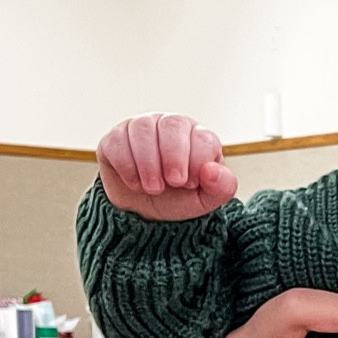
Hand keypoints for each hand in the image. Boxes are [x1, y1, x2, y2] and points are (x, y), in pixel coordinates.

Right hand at [97, 113, 238, 220]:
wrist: (145, 212)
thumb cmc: (179, 199)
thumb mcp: (205, 199)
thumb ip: (221, 187)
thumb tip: (212, 171)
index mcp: (197, 137)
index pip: (202, 137)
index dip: (197, 160)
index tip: (190, 183)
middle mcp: (170, 126)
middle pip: (172, 125)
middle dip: (173, 156)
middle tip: (173, 183)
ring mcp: (141, 128)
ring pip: (143, 129)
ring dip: (148, 163)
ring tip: (153, 188)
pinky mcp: (116, 138)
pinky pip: (117, 141)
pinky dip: (127, 165)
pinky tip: (135, 183)